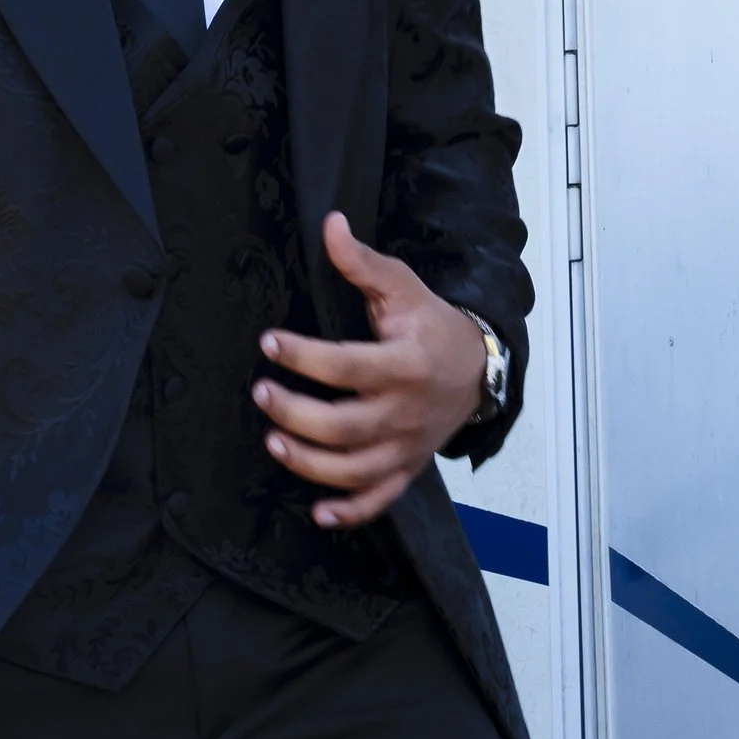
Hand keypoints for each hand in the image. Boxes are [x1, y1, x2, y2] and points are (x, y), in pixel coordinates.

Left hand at [252, 213, 489, 531]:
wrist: (477, 368)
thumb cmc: (431, 325)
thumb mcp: (403, 287)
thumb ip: (362, 263)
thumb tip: (330, 224)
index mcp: (406, 363)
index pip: (349, 365)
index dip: (305, 356)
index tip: (268, 342)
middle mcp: (407, 411)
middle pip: (348, 426)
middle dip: (298, 415)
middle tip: (261, 393)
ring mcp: (407, 446)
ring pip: (357, 470)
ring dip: (312, 465)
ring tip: (273, 444)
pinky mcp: (406, 468)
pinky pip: (380, 500)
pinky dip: (351, 513)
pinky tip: (318, 514)